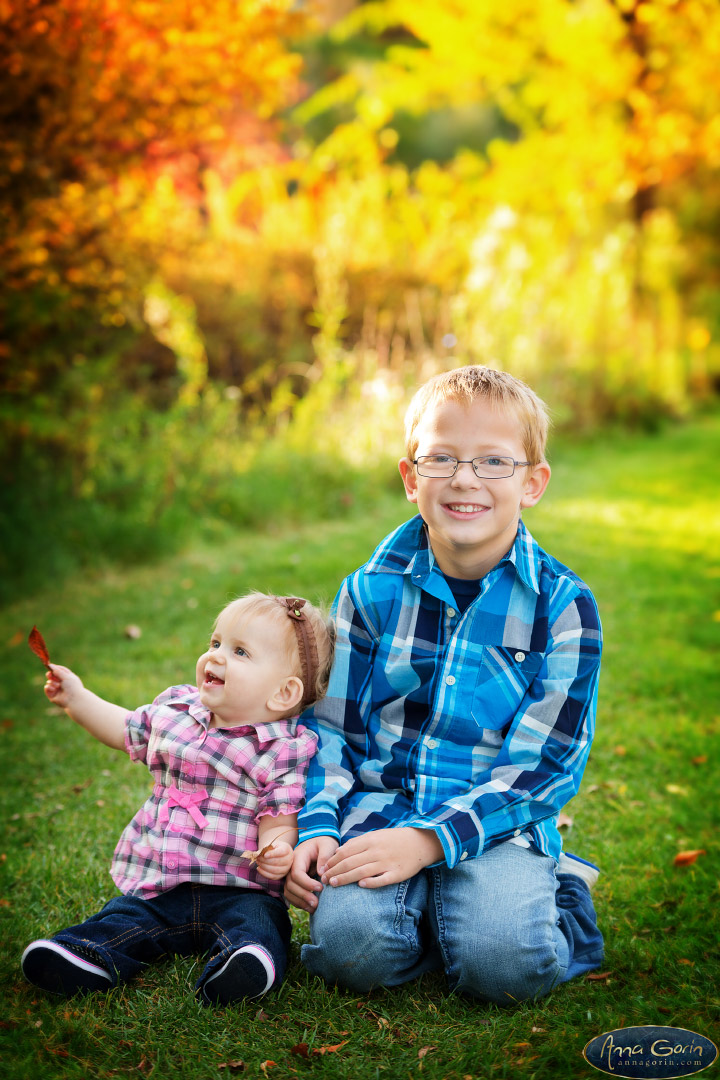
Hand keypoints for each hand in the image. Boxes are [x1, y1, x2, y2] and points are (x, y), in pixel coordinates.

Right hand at [44, 664, 84, 710]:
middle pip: (52, 676)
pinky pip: (46, 687)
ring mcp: (57, 689)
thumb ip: (58, 671)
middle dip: (50, 675)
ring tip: (58, 685)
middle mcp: (62, 683)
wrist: (73, 699)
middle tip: (49, 675)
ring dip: (52, 682)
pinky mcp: (52, 695)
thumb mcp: (66, 676)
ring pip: (49, 682)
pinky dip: (49, 687)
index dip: (55, 668)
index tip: (50, 666)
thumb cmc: (72, 687)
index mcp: (67, 677)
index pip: (59, 670)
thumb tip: (50, 665)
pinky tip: (54, 689)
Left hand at [255, 841, 293, 879]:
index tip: (264, 855)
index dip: (273, 854)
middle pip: (277, 862)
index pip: (281, 852)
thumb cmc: (273, 848)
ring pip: (274, 870)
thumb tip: (261, 854)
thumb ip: (267, 848)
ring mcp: (286, 869)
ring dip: (264, 866)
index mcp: (287, 849)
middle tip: (258, 858)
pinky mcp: (281, 875)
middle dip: (265, 860)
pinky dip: (264, 873)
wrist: (276, 853)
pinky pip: (272, 876)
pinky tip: (258, 868)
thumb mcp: (271, 844)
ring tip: (258, 862)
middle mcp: (289, 860)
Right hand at [284, 836, 338, 911]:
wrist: (319, 843)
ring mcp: (290, 874)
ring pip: (288, 891)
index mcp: (298, 856)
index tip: (320, 887)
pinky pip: (291, 894)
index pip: (296, 873)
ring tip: (314, 908)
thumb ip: (325, 857)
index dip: (307, 883)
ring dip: (300, 901)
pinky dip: (299, 903)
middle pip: (290, 884)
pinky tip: (310, 908)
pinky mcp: (294, 882)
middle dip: (303, 895)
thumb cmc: (324, 843)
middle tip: (316, 903)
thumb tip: (321, 874)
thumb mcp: (327, 845)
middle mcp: (291, 866)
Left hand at [321, 827, 443, 888]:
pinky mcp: (397, 874)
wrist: (420, 843)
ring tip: (333, 884)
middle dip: (334, 872)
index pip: (346, 851)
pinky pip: (382, 880)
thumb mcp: (376, 835)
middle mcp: (377, 851)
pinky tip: (361, 886)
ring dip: (345, 879)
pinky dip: (370, 883)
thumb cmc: (394, 840)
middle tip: (324, 880)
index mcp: (370, 840)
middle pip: (350, 863)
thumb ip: (358, 843)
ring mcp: (387, 862)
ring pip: (362, 872)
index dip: (332, 861)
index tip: (323, 869)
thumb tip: (339, 852)